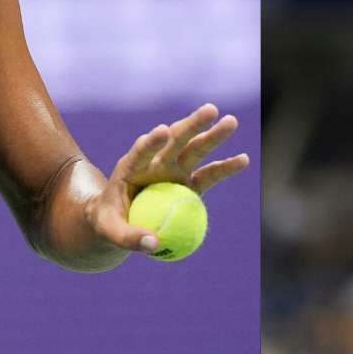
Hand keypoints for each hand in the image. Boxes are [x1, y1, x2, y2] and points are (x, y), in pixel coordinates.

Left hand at [87, 103, 249, 253]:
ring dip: (212, 135)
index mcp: (131, 167)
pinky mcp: (188, 181)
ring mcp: (173, 169)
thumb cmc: (109, 222)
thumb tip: (153, 244)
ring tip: (231, 121)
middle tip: (211, 110)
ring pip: (194, 149)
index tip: (163, 131)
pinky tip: (243, 159)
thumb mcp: (110, 231)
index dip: (151, 142)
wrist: (120, 219)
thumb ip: (129, 237)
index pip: (140, 151)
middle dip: (192, 125)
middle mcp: (155, 162)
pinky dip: (225, 167)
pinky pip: (209, 174)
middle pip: (175, 140)